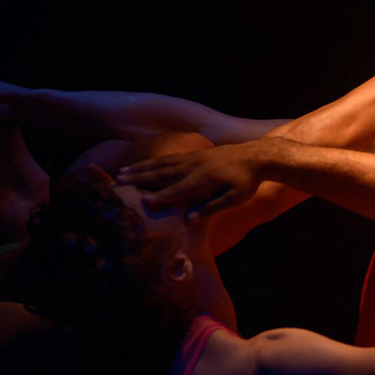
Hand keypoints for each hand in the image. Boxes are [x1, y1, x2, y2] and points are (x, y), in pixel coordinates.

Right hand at [118, 141, 261, 217]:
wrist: (255, 156)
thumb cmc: (247, 181)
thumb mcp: (235, 199)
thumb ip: (212, 208)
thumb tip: (190, 220)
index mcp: (204, 179)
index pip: (178, 190)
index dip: (161, 197)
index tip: (144, 202)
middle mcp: (193, 166)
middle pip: (162, 173)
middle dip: (140, 179)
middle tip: (119, 182)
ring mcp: (192, 158)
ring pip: (161, 163)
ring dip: (141, 168)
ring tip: (122, 171)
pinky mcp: (193, 154)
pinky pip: (168, 158)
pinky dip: (153, 161)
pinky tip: (143, 164)